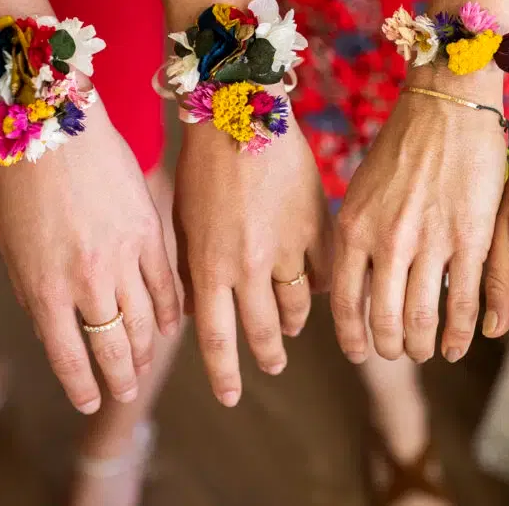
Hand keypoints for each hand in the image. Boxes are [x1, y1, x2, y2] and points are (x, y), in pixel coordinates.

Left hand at [0, 101, 180, 414]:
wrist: (55, 129)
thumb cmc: (24, 188)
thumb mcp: (15, 251)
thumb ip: (37, 297)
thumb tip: (56, 334)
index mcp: (46, 288)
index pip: (68, 356)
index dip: (82, 387)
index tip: (91, 403)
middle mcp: (87, 281)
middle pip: (114, 347)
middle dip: (122, 378)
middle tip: (128, 392)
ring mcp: (122, 258)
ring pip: (145, 322)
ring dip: (147, 350)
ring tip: (146, 363)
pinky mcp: (149, 233)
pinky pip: (166, 285)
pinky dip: (170, 311)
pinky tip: (170, 325)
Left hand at [173, 97, 329, 406]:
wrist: (240, 111)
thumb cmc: (200, 165)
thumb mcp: (183, 223)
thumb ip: (193, 271)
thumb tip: (198, 312)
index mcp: (210, 266)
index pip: (217, 339)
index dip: (225, 375)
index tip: (232, 397)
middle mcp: (249, 266)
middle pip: (263, 331)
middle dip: (268, 355)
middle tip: (272, 365)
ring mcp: (287, 247)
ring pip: (298, 306)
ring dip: (294, 322)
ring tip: (291, 326)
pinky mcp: (316, 225)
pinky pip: (325, 270)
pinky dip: (321, 282)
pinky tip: (317, 284)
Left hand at [332, 66, 506, 363]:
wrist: (447, 104)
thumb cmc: (403, 145)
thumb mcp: (362, 192)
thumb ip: (359, 239)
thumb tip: (357, 286)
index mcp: (354, 228)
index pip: (345, 303)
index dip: (352, 337)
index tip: (359, 352)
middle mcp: (388, 240)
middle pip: (384, 321)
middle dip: (390, 347)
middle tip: (397, 352)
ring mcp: (431, 242)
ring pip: (422, 319)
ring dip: (422, 345)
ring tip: (425, 351)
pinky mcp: (471, 239)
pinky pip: (464, 304)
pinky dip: (460, 334)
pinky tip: (457, 345)